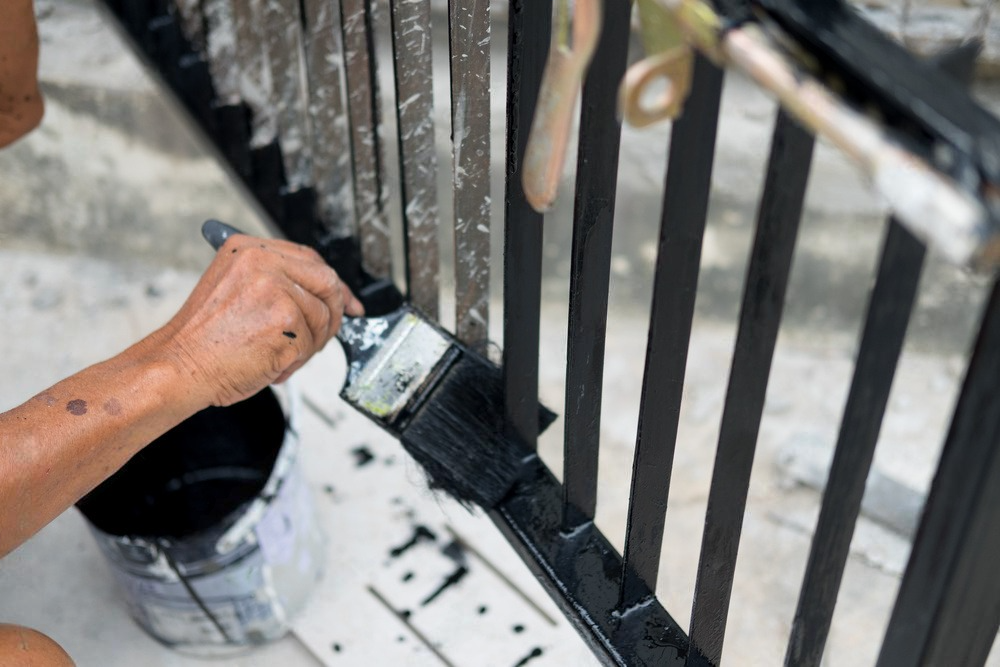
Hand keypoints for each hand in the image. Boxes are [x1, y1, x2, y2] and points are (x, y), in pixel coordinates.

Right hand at [155, 235, 363, 406]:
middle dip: (332, 314)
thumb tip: (320, 295)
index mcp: (247, 250)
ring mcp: (276, 290)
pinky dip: (295, 362)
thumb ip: (273, 283)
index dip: (333, 284)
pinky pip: (311, 344)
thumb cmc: (202, 340)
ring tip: (275, 356)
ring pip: (321, 319)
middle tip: (321, 337)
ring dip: (306, 346)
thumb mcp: (232, 290)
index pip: (308, 259)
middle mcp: (262, 262)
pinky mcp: (286, 321)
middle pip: (327, 283)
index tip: (348, 302)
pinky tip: (269, 365)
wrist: (178, 367)